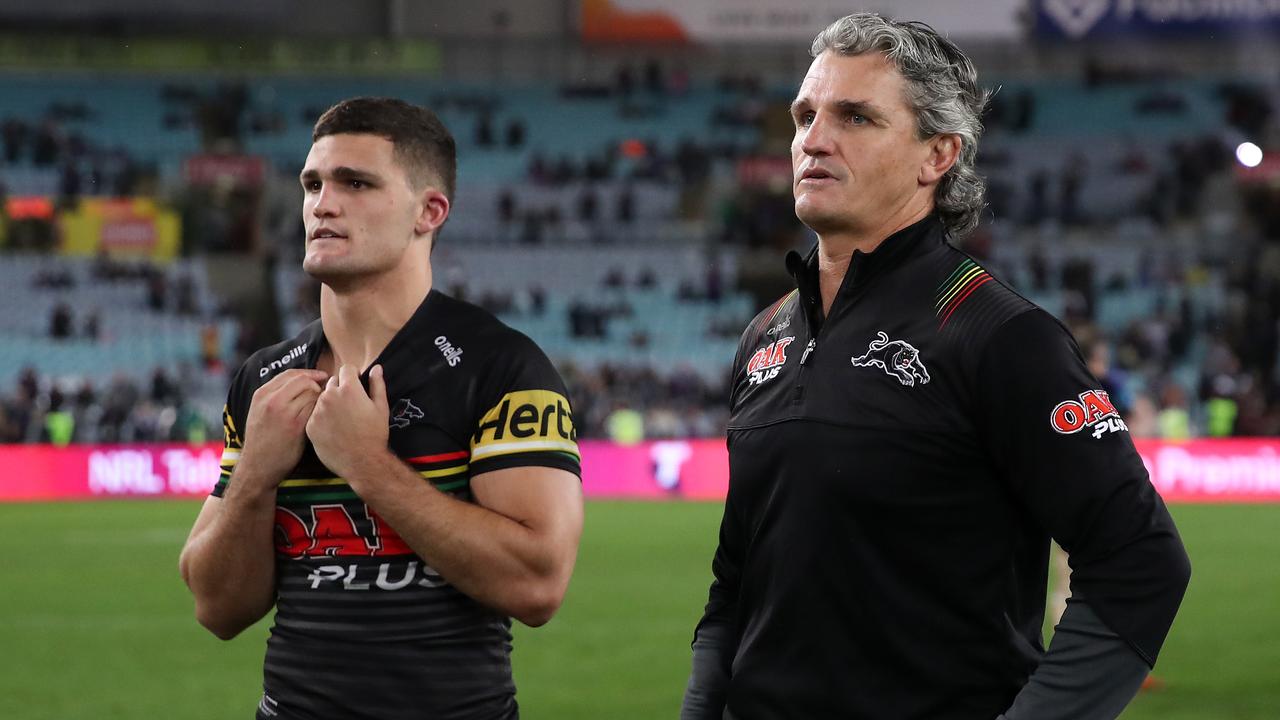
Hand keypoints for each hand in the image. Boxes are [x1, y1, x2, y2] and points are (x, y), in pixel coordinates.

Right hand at [238, 368, 329, 488]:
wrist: (257, 467)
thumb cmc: (262, 442)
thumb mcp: (260, 412)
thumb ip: (275, 396)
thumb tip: (301, 382)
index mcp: (262, 394)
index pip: (290, 373)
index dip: (309, 373)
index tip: (321, 377)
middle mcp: (271, 400)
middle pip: (303, 380)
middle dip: (318, 384)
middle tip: (327, 392)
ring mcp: (283, 412)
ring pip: (312, 393)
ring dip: (321, 398)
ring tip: (324, 408)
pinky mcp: (295, 425)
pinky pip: (315, 409)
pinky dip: (321, 411)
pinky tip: (322, 418)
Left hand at [306, 364, 390, 482]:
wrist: (362, 462)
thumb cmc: (375, 434)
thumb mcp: (381, 408)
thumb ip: (377, 384)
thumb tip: (376, 367)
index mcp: (349, 389)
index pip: (346, 369)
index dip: (354, 375)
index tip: (358, 384)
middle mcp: (330, 396)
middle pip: (332, 382)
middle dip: (341, 388)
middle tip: (351, 405)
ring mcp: (317, 411)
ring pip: (322, 398)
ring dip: (330, 403)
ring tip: (342, 419)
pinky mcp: (310, 425)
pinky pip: (314, 414)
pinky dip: (322, 418)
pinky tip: (333, 429)